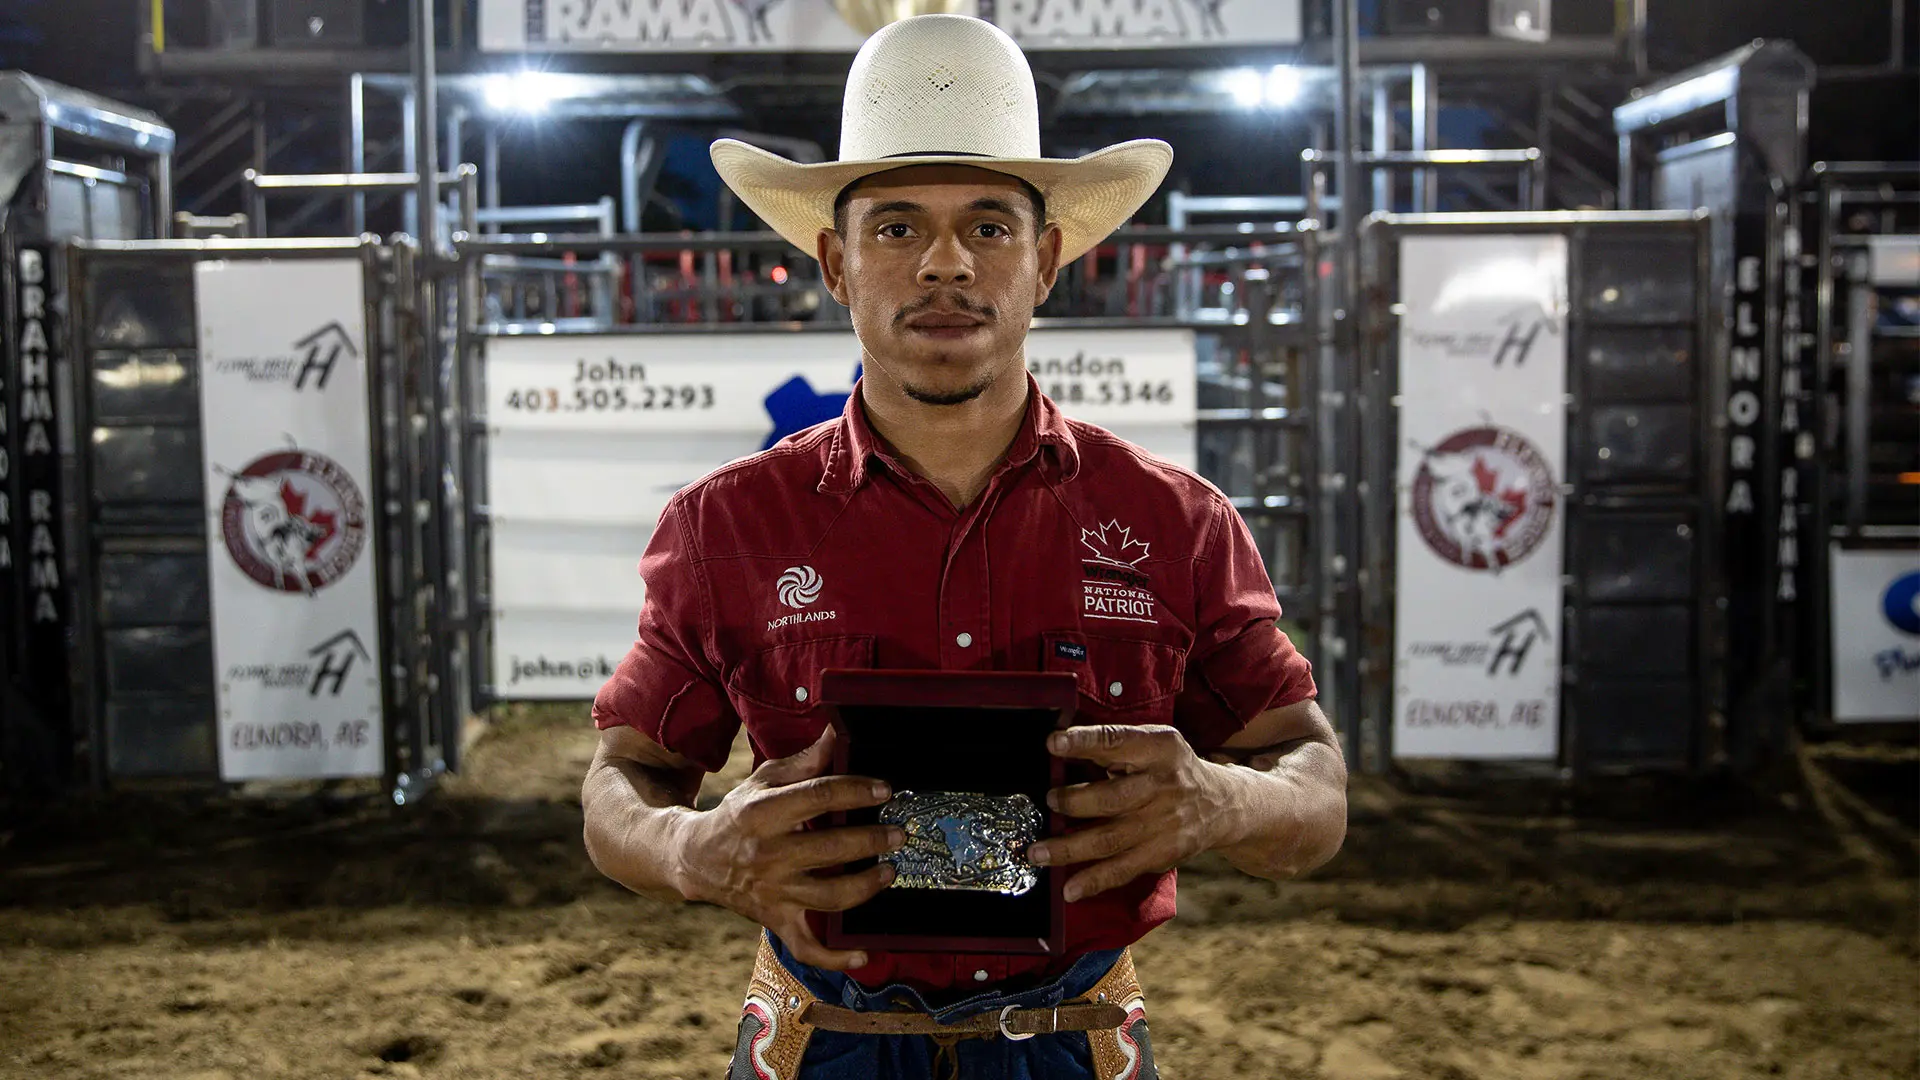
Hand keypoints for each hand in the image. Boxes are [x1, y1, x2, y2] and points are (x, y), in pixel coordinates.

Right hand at [676, 727, 900, 970]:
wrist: (694, 859)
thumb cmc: (736, 816)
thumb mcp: (762, 781)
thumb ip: (803, 762)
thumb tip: (836, 734)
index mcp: (763, 814)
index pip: (818, 798)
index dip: (855, 791)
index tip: (884, 790)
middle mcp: (768, 855)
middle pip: (830, 849)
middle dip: (871, 840)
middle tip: (898, 833)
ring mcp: (772, 892)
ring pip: (828, 897)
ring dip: (865, 886)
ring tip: (890, 871)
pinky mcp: (774, 920)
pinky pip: (806, 946)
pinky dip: (835, 957)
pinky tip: (862, 954)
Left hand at [1027, 725, 1235, 902]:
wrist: (1221, 804)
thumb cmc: (1171, 768)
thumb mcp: (1154, 742)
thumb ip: (1115, 744)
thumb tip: (1059, 746)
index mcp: (1159, 748)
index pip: (1117, 741)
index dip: (1085, 742)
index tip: (1054, 743)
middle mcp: (1162, 786)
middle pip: (1113, 798)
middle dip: (1074, 802)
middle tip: (1048, 801)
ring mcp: (1163, 824)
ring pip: (1110, 839)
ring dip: (1070, 848)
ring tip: (1037, 852)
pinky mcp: (1162, 854)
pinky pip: (1122, 870)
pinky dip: (1094, 880)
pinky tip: (1069, 888)